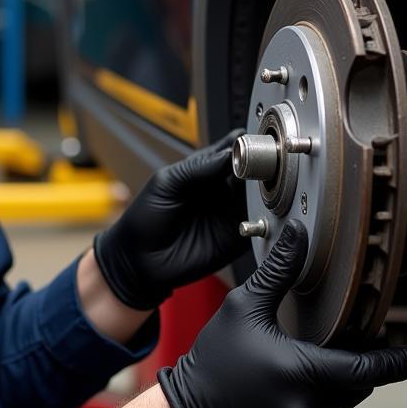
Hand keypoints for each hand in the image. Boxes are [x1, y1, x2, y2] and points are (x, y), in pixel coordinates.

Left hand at [93, 130, 248, 309]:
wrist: (139, 262)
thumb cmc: (145, 220)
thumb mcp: (166, 183)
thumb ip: (198, 167)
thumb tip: (230, 154)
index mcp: (206, 170)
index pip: (234, 152)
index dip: (246, 147)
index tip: (254, 145)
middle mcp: (223, 190)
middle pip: (254, 172)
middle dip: (262, 167)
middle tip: (266, 166)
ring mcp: (231, 213)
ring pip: (260, 197)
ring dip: (266, 192)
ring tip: (265, 187)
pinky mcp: (239, 238)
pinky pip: (261, 226)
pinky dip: (267, 219)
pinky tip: (263, 213)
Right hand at [157, 220, 406, 407]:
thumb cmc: (213, 361)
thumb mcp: (245, 307)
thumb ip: (279, 270)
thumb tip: (299, 232)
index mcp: (305, 374)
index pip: (369, 370)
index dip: (402, 362)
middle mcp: (310, 406)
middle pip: (358, 382)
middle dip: (367, 362)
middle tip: (373, 337)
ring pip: (340, 397)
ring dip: (342, 375)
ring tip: (333, 348)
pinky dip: (321, 390)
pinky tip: (301, 370)